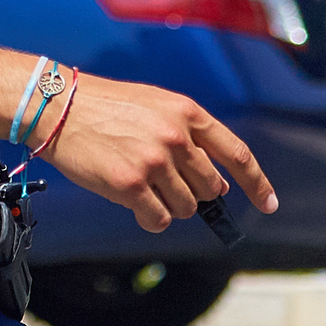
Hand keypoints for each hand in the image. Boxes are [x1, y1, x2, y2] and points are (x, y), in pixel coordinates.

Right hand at [40, 74, 278, 231]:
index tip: (268, 204)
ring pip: (185, 207)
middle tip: (165, 184)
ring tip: (142, 187)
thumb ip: (188, 137)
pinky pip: (158, 219)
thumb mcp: (155, 106)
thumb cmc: (104, 107)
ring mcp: (154, 162)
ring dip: (168, 205)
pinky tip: (135, 205)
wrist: (57, 107)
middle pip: (210, 188)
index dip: (256, 182)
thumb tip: (216, 182)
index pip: (236, 153)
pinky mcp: (131, 185)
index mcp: (187, 114)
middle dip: (194, 193)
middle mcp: (176, 137)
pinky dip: (151, 219)